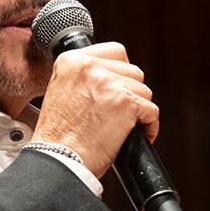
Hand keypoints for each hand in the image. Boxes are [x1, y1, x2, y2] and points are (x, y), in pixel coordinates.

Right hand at [31, 40, 158, 176]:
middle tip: (120, 112)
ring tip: (125, 125)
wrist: (59, 159)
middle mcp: (90, 67)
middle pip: (132, 72)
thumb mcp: (61, 91)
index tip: (119, 87)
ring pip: (143, 91)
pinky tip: (137, 135)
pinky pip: (151, 111)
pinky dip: (149, 126)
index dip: (122, 72)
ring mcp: (109, 84)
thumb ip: (84, 77)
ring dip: (139, 110)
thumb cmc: (58, 136)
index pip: (115, 51)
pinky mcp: (126, 103)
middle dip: (131, 93)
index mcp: (72, 60)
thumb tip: (111, 76)